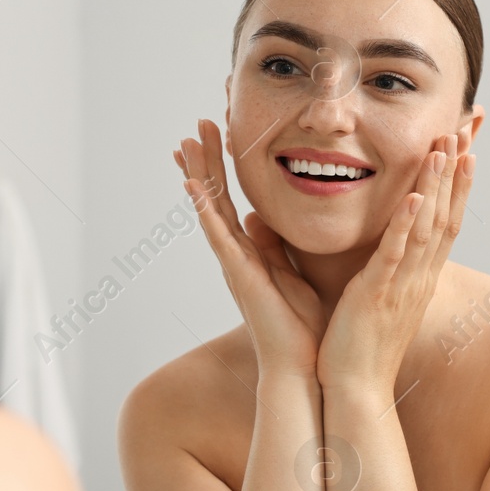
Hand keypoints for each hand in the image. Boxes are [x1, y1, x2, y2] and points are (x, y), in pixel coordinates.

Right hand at [177, 118, 326, 379]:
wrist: (302, 366)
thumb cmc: (301, 327)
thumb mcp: (292, 273)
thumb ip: (276, 246)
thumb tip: (261, 218)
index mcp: (251, 252)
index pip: (233, 201)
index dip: (224, 169)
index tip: (219, 135)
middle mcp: (236, 254)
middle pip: (216, 197)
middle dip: (207, 160)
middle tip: (198, 124)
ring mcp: (233, 263)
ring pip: (210, 209)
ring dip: (197, 174)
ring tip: (186, 141)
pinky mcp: (238, 274)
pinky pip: (217, 235)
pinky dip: (203, 210)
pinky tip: (192, 185)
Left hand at [316, 133, 474, 391]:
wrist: (352, 390)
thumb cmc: (356, 347)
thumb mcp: (373, 298)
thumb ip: (375, 267)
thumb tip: (373, 246)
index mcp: (416, 277)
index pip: (443, 222)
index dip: (455, 185)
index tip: (463, 149)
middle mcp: (418, 277)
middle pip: (445, 216)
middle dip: (454, 173)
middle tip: (463, 132)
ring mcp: (401, 285)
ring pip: (425, 228)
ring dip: (436, 187)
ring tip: (445, 149)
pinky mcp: (377, 296)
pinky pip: (395, 255)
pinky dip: (406, 225)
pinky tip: (415, 198)